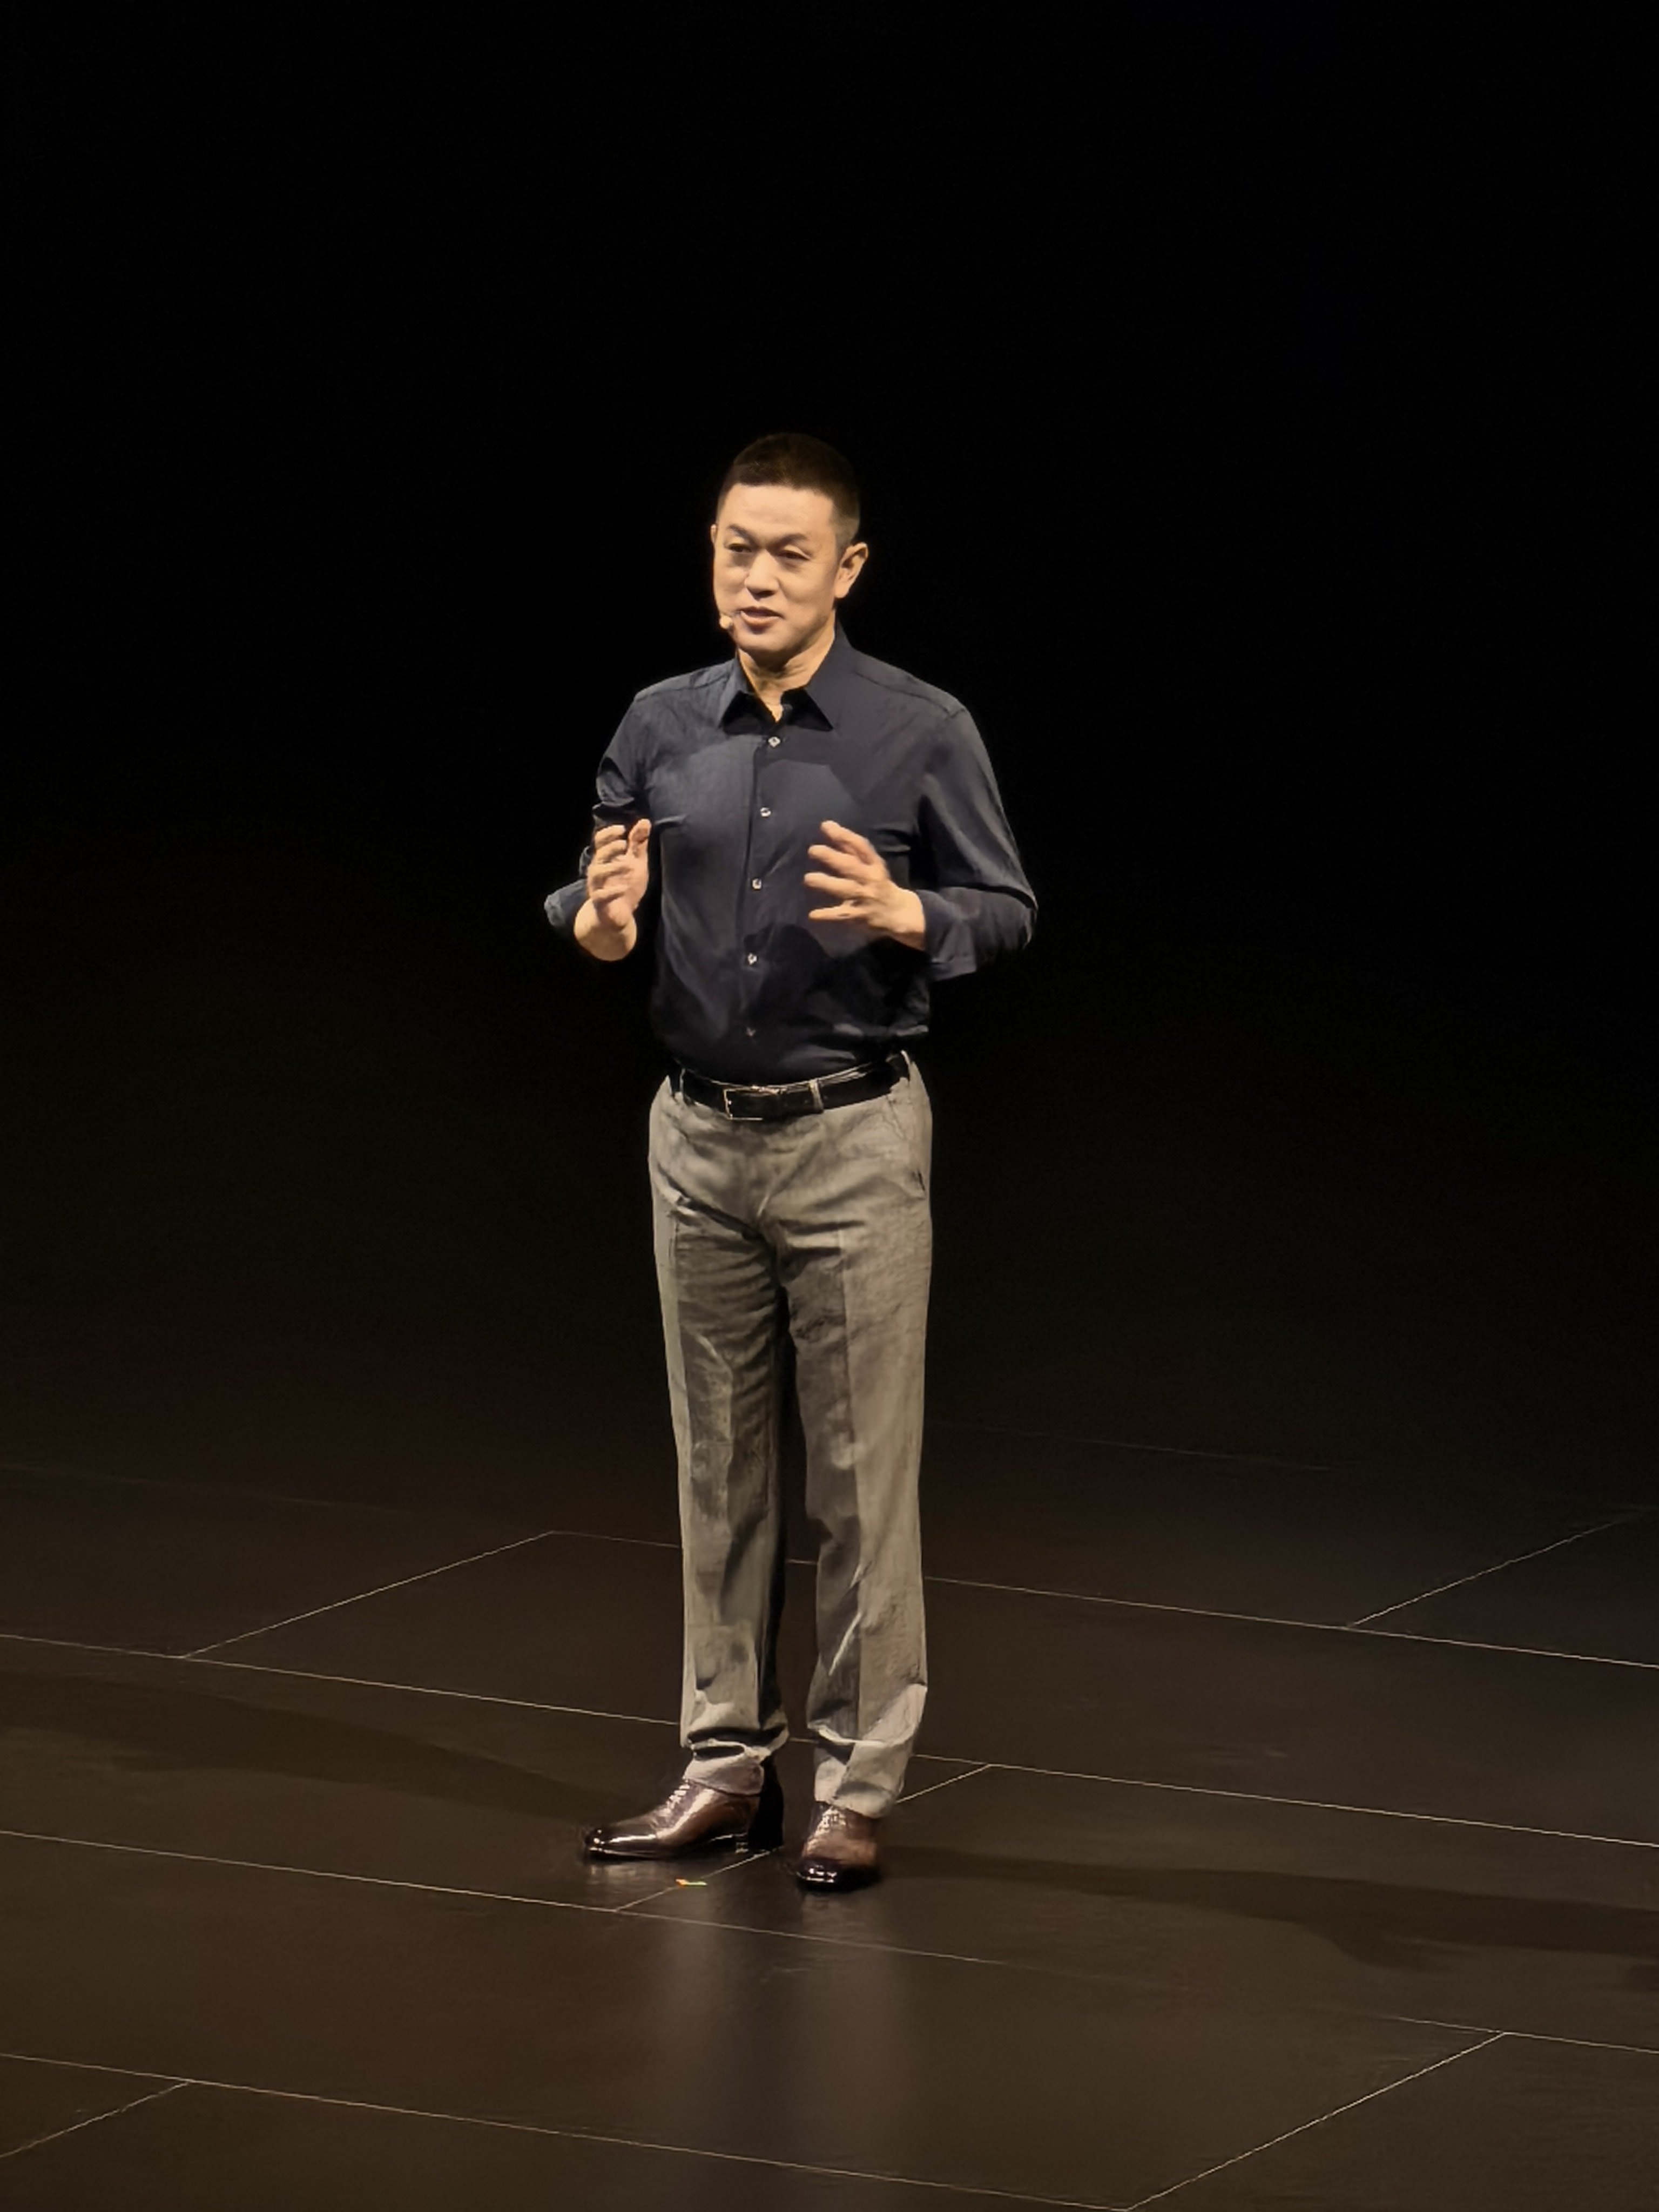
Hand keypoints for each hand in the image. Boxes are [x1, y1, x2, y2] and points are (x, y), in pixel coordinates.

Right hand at [586, 819, 650, 931]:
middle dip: (610, 848)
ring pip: (597, 873)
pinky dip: (612, 891)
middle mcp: (599, 870)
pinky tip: (622, 888)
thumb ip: (638, 843)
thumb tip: (645, 820)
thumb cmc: (626, 885)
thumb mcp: (636, 862)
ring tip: (627, 865)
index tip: (622, 829)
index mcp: (606, 858)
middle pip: (599, 855)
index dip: (609, 833)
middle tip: (623, 844)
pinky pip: (601, 896)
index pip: (600, 840)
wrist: (618, 915)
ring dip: (611, 867)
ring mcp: (598, 886)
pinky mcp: (600, 902)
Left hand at [804, 821, 926, 948]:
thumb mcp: (872, 865)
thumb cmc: (879, 884)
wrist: (899, 914)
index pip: (861, 847)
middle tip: (813, 850)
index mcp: (874, 865)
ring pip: (845, 889)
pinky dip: (827, 915)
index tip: (826, 826)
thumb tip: (829, 827)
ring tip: (808, 878)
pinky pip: (841, 915)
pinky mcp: (859, 916)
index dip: (844, 836)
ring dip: (826, 883)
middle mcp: (870, 879)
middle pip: (851, 866)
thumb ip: (852, 850)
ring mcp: (865, 898)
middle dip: (832, 857)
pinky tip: (812, 914)